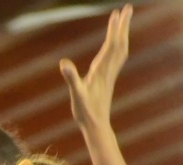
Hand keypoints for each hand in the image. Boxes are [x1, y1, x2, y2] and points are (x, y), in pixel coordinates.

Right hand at [60, 6, 130, 132]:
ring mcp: (110, 74)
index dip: (114, 29)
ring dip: (123, 33)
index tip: (117, 13)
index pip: (111, 45)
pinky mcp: (108, 79)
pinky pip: (117, 57)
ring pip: (121, 49)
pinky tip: (117, 43)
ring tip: (124, 19)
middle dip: (123, 25)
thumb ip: (71, 78)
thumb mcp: (76, 95)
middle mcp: (108, 70)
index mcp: (101, 70)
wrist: (96, 126)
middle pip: (119, 43)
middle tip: (127, 7)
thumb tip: (64, 64)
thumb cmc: (85, 112)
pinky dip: (119, 45)